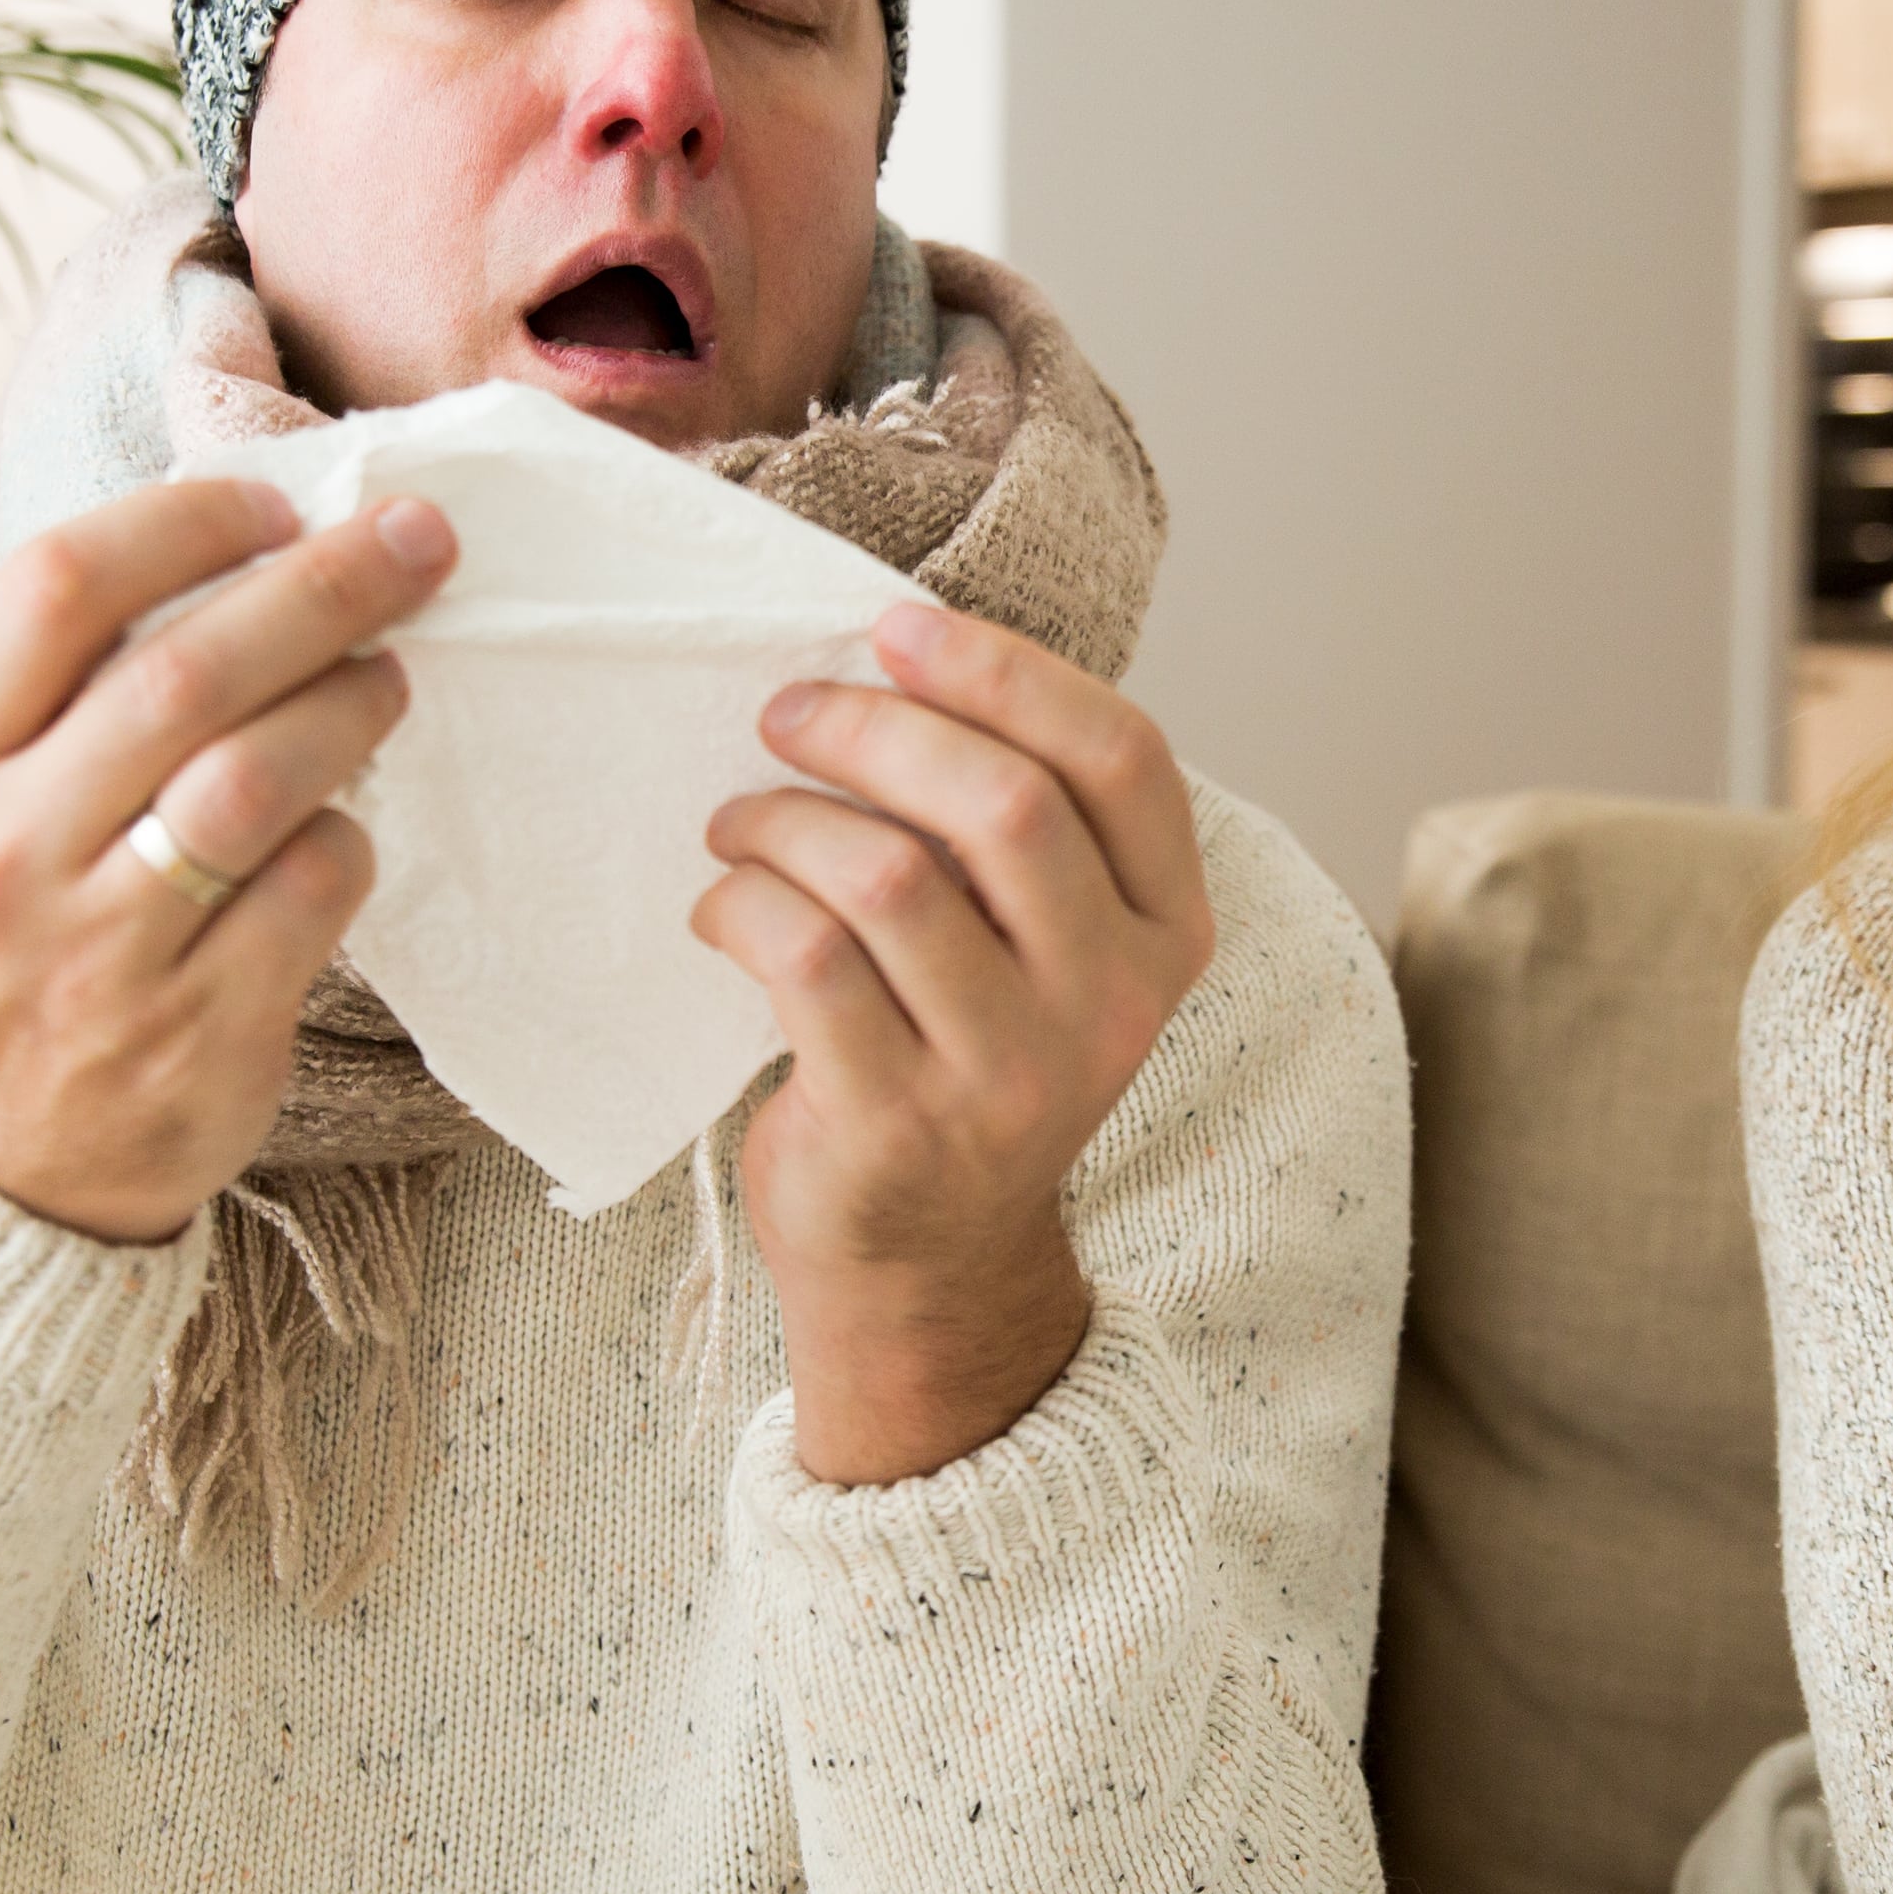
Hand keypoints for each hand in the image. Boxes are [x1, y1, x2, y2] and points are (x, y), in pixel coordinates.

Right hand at [0, 477, 454, 1242]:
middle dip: (323, 588)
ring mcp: (97, 951)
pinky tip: (346, 832)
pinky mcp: (196, 1030)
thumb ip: (65, 695)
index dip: (184, 521)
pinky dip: (348, 843)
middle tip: (418, 545)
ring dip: (351, 704)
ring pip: (257, 777)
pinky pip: (311, 891)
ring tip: (391, 677)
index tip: (278, 505)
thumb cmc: (9, 948)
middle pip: (183, 671)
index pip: (55, 587)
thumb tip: (246, 547)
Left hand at [692, 602, 1216, 1483]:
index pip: (1123, 758)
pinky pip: (804, 958)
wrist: (927, 1264)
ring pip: (889, 874)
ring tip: (740, 822)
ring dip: (785, 818)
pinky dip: (741, 903)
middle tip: (786, 714)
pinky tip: (723, 907)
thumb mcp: (1047, 944)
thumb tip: (896, 655)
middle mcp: (1112, 1005)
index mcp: (1170, 934)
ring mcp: (1010, 1075)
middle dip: (872, 727)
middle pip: (1005, 803)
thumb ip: (1024, 825)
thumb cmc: (966, 1055)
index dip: (1007, 670)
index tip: (895, 629)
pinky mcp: (897, 1124)